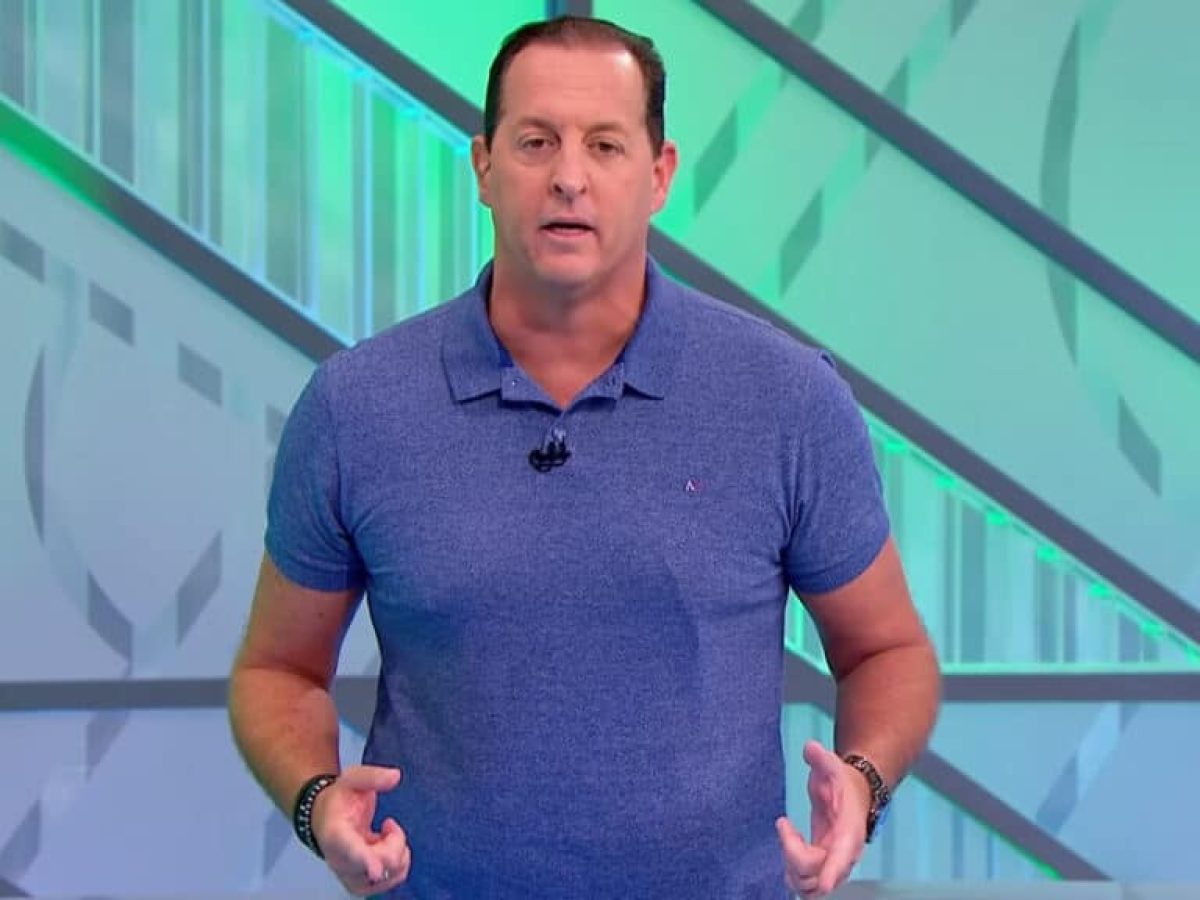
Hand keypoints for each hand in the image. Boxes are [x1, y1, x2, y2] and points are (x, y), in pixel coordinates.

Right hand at [312, 764, 410, 895]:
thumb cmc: (337, 799)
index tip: (377, 870)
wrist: (324, 815)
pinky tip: (388, 846)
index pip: (350, 851)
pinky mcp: (361, 882)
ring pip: (389, 876)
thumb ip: (373, 776)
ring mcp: (350, 874)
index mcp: (336, 834)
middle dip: (395, 841)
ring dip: (399, 853)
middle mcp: (340, 860)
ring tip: (387, 836)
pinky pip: (390, 880)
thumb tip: (395, 777)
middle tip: (388, 823)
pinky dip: (399, 863)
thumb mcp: (352, 778)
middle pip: (380, 863)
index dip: (364, 861)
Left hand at [776, 740, 869, 896]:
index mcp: (850, 832)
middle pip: (818, 876)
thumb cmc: (843, 782)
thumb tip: (810, 747)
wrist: (855, 793)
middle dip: (794, 855)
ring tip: (787, 833)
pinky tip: (789, 842)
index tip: (823, 885)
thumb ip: (821, 758)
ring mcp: (832, 864)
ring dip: (791, 866)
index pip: (843, 857)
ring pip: (809, 886)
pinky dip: (791, 871)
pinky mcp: (821, 865)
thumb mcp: (832, 765)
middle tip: (785, 826)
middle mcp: (843, 855)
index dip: (833, 872)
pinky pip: (804, 883)